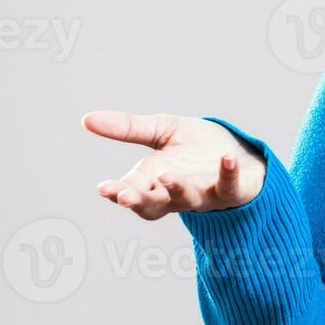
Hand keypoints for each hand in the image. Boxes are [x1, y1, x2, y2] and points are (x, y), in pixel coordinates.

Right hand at [82, 110, 266, 220]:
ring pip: (188, 200)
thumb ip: (128, 129)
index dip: (117, 192)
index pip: (130, 191)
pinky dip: (228, 174)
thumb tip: (86, 119)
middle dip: (139, 201)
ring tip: (168, 175)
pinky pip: (230, 187)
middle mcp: (176, 194)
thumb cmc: (196, 146)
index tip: (104, 188)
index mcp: (153, 181)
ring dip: (177, 190)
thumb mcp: (162, 131)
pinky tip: (226, 159)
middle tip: (125, 196)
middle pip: (154, 205)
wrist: (239, 152)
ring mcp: (204, 195)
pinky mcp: (231, 190)